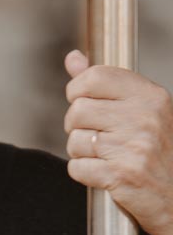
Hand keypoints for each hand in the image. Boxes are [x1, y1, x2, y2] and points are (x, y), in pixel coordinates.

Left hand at [64, 50, 172, 234]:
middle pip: (77, 110)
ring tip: (105, 156)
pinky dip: (84, 173)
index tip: (83, 102)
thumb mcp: (142, 110)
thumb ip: (105, 84)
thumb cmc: (159, 152)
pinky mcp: (120, 176)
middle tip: (95, 137)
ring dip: (81, 152)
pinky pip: (76, 167)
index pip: (94, 77)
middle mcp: (144, 118)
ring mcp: (132, 147)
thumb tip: (73, 59)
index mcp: (151, 96)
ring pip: (74, 140)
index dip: (77, 91)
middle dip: (77, 126)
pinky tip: (104, 173)